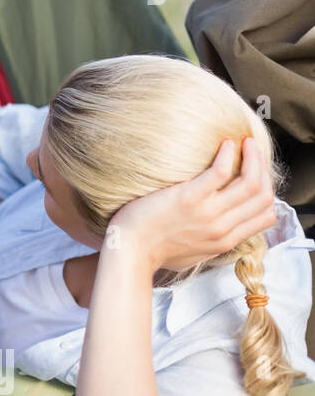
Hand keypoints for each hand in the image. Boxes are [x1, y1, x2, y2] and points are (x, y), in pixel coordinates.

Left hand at [108, 136, 276, 271]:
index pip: (266, 215)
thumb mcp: (192, 253)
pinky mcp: (189, 198)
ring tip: (247, 142)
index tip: (257, 175)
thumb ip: (210, 241)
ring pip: (251, 183)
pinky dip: (228, 154)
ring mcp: (208, 213)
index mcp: (225, 241)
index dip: (267, 192)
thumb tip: (219, 230)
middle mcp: (222, 228)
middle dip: (264, 170)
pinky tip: (225, 144)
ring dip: (253, 158)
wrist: (128, 251)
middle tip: (254, 152)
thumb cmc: (151, 250)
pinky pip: (221, 171)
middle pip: (263, 196)